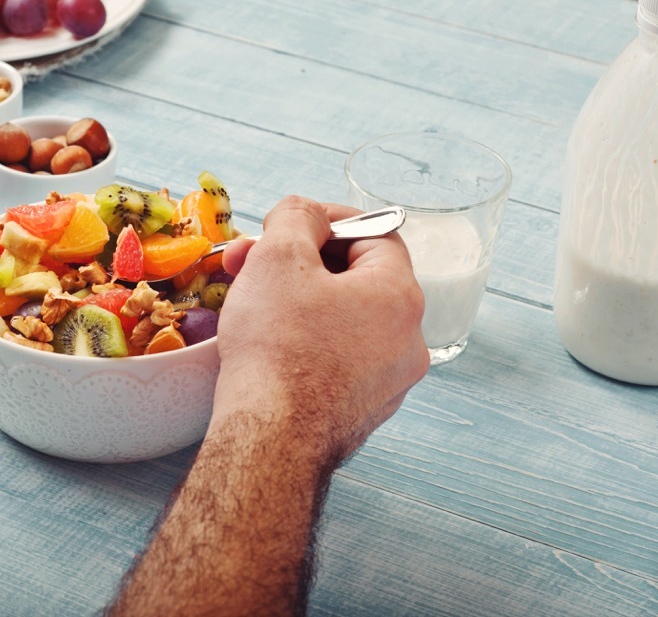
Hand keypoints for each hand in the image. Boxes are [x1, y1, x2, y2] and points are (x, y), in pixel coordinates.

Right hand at [217, 195, 428, 461]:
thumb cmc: (277, 347)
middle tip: (251, 260)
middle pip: (355, 278)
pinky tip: (268, 345)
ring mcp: (388, 382)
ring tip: (250, 300)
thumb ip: (297, 217)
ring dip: (299, 300)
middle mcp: (408, 341)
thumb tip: (306, 215)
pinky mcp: (362, 412)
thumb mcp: (279, 257)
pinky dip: (307, 342)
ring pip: (344, 320)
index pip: (374, 234)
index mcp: (399, 296)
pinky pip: (338, 360)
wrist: (269, 441)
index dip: (327, 219)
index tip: (287, 223)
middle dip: (299, 261)